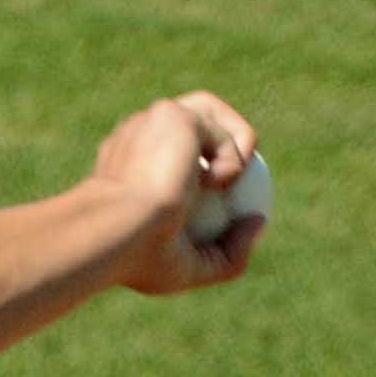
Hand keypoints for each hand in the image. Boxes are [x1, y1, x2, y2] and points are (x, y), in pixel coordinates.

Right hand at [88, 92, 263, 293]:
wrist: (117, 232)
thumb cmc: (138, 256)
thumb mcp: (186, 267)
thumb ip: (226, 251)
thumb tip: (258, 220)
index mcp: (126, 166)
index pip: (166, 152)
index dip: (199, 167)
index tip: (222, 202)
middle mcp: (134, 136)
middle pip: (186, 117)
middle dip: (218, 139)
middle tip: (236, 183)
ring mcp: (151, 121)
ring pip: (208, 110)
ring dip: (232, 142)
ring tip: (232, 180)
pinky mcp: (172, 113)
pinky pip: (222, 133)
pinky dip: (231, 162)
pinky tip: (211, 185)